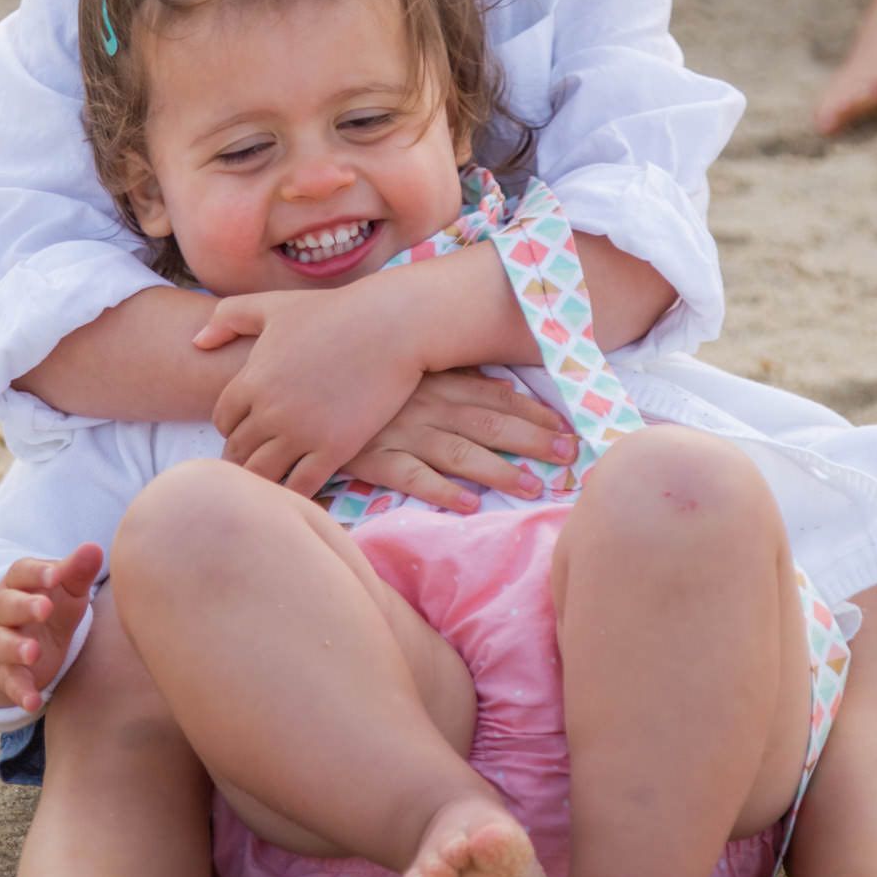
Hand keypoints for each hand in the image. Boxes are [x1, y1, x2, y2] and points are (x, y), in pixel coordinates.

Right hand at [0, 542, 103, 712]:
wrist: (30, 640)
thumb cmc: (54, 604)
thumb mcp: (68, 589)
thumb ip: (78, 571)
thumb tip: (94, 548)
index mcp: (20, 583)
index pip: (22, 572)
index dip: (37, 573)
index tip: (56, 575)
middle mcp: (5, 611)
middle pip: (7, 605)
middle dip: (24, 606)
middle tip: (45, 608)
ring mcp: (2, 643)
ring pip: (1, 643)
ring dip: (15, 648)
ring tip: (34, 652)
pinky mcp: (7, 673)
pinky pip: (9, 682)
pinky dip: (19, 692)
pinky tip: (34, 701)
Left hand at [195, 281, 427, 495]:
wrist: (392, 325)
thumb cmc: (334, 311)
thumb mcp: (274, 305)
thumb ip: (228, 318)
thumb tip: (196, 342)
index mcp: (252, 381)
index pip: (223, 421)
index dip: (233, 427)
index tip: (248, 430)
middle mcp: (270, 411)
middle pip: (238, 452)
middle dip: (243, 458)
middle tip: (254, 464)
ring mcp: (301, 433)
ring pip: (262, 475)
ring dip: (263, 480)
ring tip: (272, 483)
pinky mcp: (334, 448)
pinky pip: (300, 486)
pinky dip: (293, 493)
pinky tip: (298, 491)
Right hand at [344, 370, 578, 512]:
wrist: (308, 389)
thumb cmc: (370, 381)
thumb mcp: (414, 371)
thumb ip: (459, 379)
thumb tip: (506, 387)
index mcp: (439, 382)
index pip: (496, 398)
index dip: (534, 413)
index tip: (568, 428)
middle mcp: (427, 406)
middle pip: (489, 424)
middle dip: (532, 439)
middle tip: (568, 456)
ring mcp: (402, 432)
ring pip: (459, 452)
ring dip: (498, 470)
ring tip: (531, 487)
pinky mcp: (376, 458)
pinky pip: (413, 477)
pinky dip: (442, 490)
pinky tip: (469, 505)